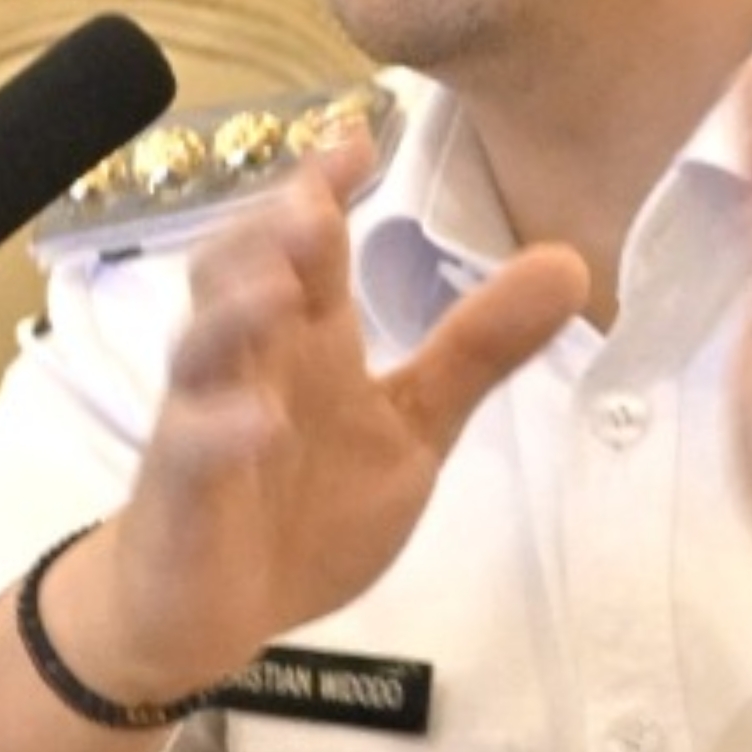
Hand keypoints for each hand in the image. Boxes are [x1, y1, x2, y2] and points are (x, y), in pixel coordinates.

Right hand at [77, 163, 592, 712]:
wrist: (211, 609)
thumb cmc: (304, 507)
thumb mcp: (411, 426)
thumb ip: (478, 350)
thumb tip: (570, 261)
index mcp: (306, 338)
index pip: (308, 243)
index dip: (324, 188)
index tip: (359, 142)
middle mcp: (250, 362)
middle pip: (238, 271)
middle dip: (270, 231)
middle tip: (316, 203)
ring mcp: (204, 421)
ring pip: (203, 347)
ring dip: (237, 313)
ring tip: (283, 290)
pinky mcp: (181, 491)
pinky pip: (192, 450)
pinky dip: (222, 432)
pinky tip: (261, 421)